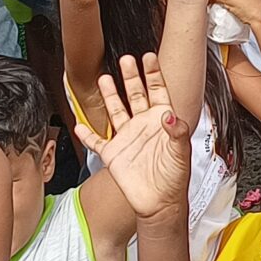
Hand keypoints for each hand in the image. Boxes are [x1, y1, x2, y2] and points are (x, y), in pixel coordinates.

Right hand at [76, 59, 192, 220]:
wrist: (160, 203)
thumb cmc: (174, 178)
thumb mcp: (180, 153)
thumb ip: (176, 133)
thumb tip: (168, 116)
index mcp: (162, 122)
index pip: (158, 92)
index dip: (153, 74)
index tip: (149, 57)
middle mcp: (143, 126)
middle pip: (135, 95)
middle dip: (131, 77)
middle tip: (126, 59)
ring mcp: (127, 139)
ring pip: (116, 111)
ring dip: (110, 95)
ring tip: (104, 78)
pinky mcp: (113, 154)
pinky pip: (96, 141)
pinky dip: (87, 134)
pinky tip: (80, 125)